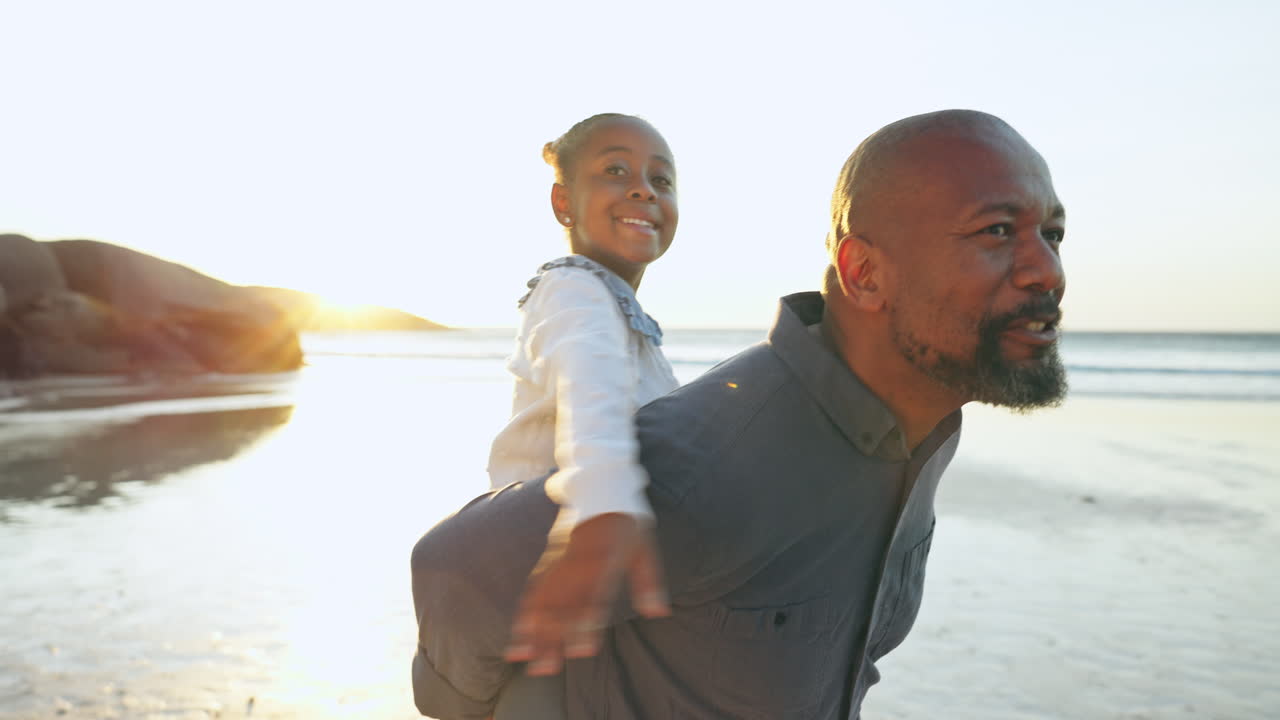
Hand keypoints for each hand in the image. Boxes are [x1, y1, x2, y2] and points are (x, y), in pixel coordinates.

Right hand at [504, 512, 669, 675]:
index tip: (581, 652)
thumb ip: (649, 581)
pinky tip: (519, 631)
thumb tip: (659, 613)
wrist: (600, 482)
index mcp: (607, 558)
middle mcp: (580, 560)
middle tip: (544, 670)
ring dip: (533, 630)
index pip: (595, 596)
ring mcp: (561, 558)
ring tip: (522, 658)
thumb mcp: (645, 547)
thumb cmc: (628, 519)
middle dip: (552, 639)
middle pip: (563, 605)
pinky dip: (526, 609)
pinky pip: (536, 585)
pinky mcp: (551, 556)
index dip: (587, 624)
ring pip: (544, 598)